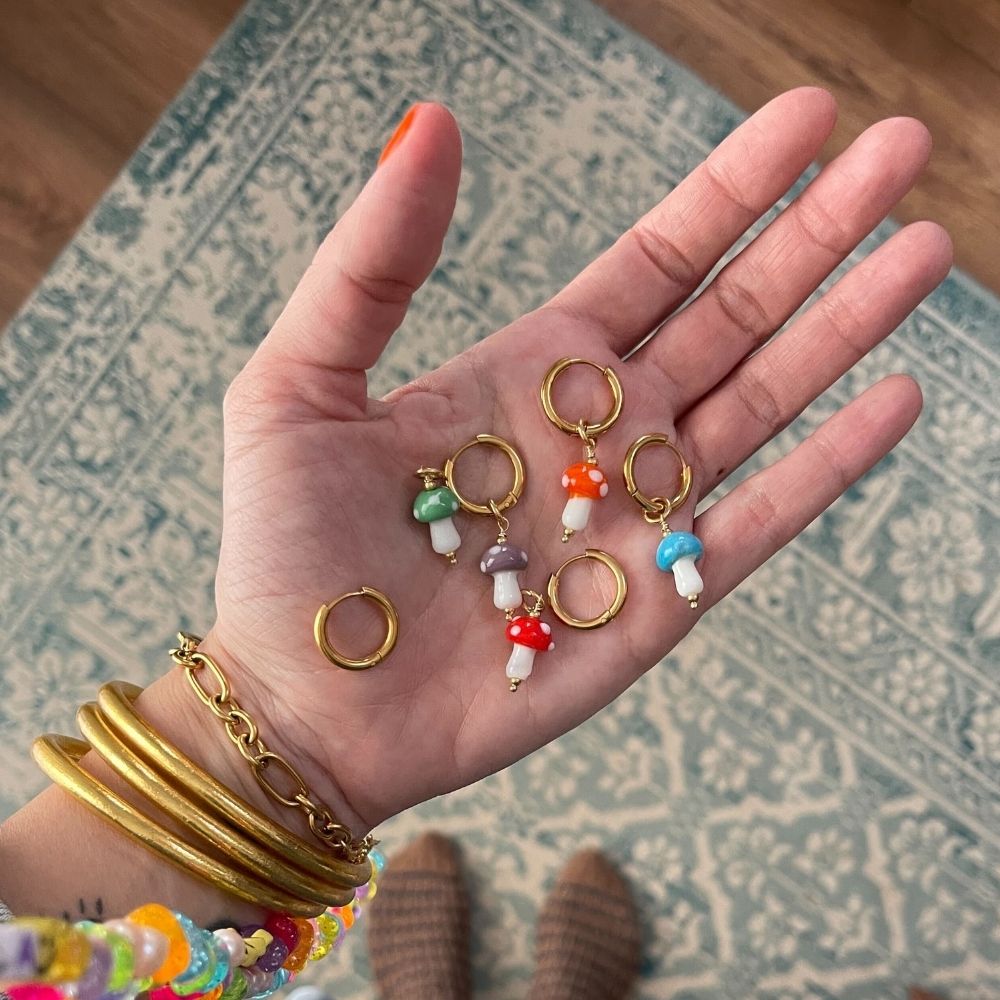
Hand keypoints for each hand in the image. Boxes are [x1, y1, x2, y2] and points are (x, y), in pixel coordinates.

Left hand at [205, 89, 950, 835]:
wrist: (309, 706)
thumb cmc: (288, 552)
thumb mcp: (300, 382)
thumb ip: (373, 260)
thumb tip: (431, 123)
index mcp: (529, 372)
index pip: (653, 260)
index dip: (730, 191)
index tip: (805, 120)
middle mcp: (599, 433)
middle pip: (728, 314)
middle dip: (814, 235)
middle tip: (897, 148)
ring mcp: (637, 514)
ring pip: (761, 403)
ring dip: (842, 328)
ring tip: (921, 251)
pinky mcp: (659, 599)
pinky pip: (760, 522)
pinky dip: (827, 464)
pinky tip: (896, 397)